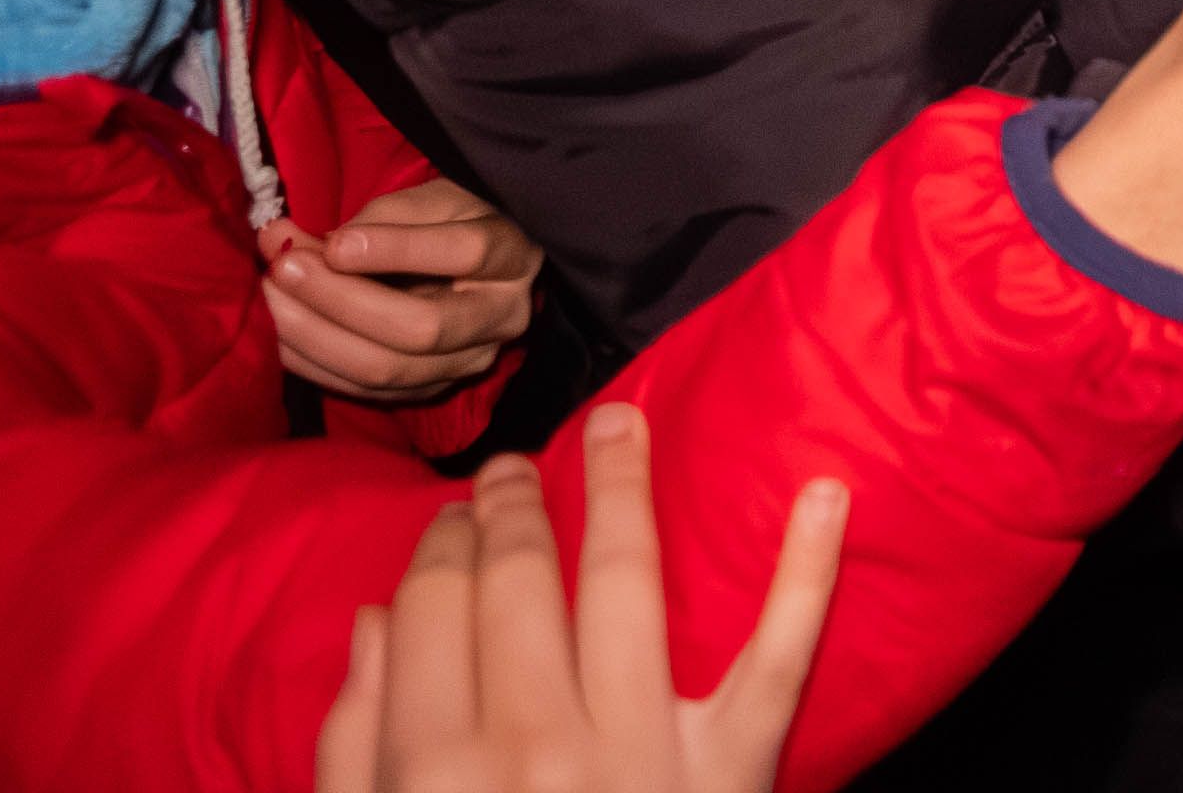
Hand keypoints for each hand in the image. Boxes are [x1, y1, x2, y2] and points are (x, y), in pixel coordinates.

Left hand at [267, 175, 541, 403]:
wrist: (479, 270)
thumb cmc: (456, 221)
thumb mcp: (437, 198)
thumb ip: (378, 216)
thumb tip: (296, 241)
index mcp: (513, 256)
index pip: (465, 253)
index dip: (397, 249)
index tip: (336, 241)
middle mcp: (502, 319)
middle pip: (421, 327)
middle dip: (340, 300)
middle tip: (283, 269)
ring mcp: (468, 364)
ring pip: (388, 370)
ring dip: (316, 336)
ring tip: (272, 297)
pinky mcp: (432, 391)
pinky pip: (367, 392)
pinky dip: (316, 365)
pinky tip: (281, 335)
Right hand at [314, 408, 845, 792]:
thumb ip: (355, 746)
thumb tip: (374, 623)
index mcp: (434, 767)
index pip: (432, 609)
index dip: (440, 546)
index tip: (452, 513)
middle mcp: (535, 745)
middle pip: (518, 584)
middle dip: (512, 509)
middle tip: (515, 467)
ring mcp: (643, 751)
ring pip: (630, 584)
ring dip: (624, 490)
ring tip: (620, 424)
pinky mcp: (734, 770)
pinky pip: (779, 658)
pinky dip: (809, 573)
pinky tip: (827, 493)